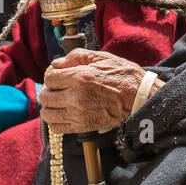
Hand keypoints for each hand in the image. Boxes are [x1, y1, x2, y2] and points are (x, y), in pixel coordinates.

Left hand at [38, 48, 152, 133]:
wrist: (139, 98)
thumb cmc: (123, 76)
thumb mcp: (102, 57)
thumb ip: (76, 56)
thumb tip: (57, 63)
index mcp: (80, 77)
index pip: (50, 78)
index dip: (53, 76)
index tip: (59, 77)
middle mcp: (76, 97)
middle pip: (46, 96)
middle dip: (49, 91)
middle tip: (57, 89)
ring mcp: (79, 114)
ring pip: (48, 113)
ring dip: (49, 107)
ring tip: (57, 102)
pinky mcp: (83, 126)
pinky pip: (57, 128)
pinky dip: (55, 121)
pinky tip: (62, 114)